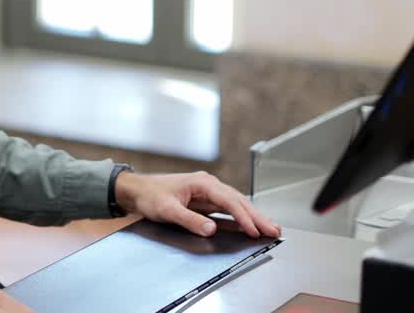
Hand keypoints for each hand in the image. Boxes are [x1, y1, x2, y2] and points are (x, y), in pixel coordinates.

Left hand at [114, 170, 281, 238]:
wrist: (138, 190)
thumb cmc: (151, 196)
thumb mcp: (167, 210)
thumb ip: (190, 220)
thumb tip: (211, 229)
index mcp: (202, 183)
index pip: (229, 200)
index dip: (243, 216)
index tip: (254, 230)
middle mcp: (209, 185)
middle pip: (238, 201)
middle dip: (257, 216)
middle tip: (275, 230)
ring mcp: (209, 192)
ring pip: (236, 203)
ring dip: (253, 216)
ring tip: (270, 228)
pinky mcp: (206, 200)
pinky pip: (228, 208)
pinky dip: (241, 216)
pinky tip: (251, 225)